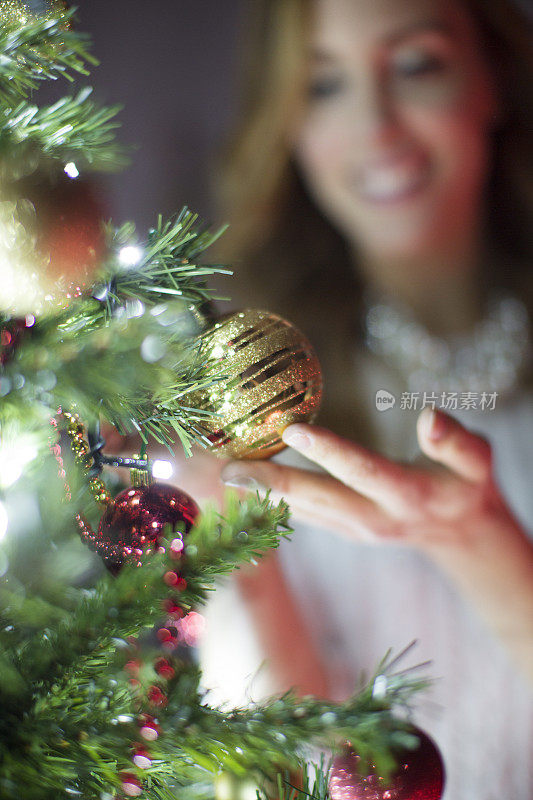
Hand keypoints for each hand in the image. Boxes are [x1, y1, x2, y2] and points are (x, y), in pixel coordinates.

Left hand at [221, 408, 532, 681]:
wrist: (456, 532)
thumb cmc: (467, 484)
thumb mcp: (477, 460)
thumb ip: (456, 441)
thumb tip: (430, 418)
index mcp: (409, 496)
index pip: (364, 471)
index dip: (329, 451)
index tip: (291, 428)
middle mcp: (375, 518)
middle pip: (318, 499)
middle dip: (273, 483)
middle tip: (230, 468)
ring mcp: (353, 529)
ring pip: (302, 511)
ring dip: (261, 493)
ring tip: (223, 471)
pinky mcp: (340, 529)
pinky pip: (301, 514)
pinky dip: (270, 499)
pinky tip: (243, 482)